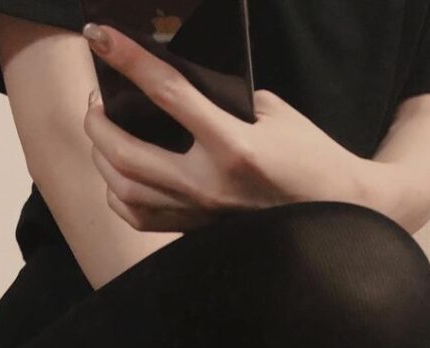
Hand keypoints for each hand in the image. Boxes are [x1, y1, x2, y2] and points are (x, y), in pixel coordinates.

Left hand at [81, 22, 372, 230]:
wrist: (334, 213)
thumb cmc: (308, 157)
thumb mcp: (272, 115)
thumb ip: (222, 101)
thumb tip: (174, 87)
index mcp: (234, 145)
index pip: (167, 93)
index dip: (128, 59)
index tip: (99, 34)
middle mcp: (209, 184)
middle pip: (126, 152)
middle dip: (98, 120)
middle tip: (96, 100)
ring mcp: (200, 213)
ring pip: (124, 189)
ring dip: (102, 157)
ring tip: (102, 133)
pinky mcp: (197, 231)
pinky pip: (138, 217)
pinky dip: (118, 193)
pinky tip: (118, 174)